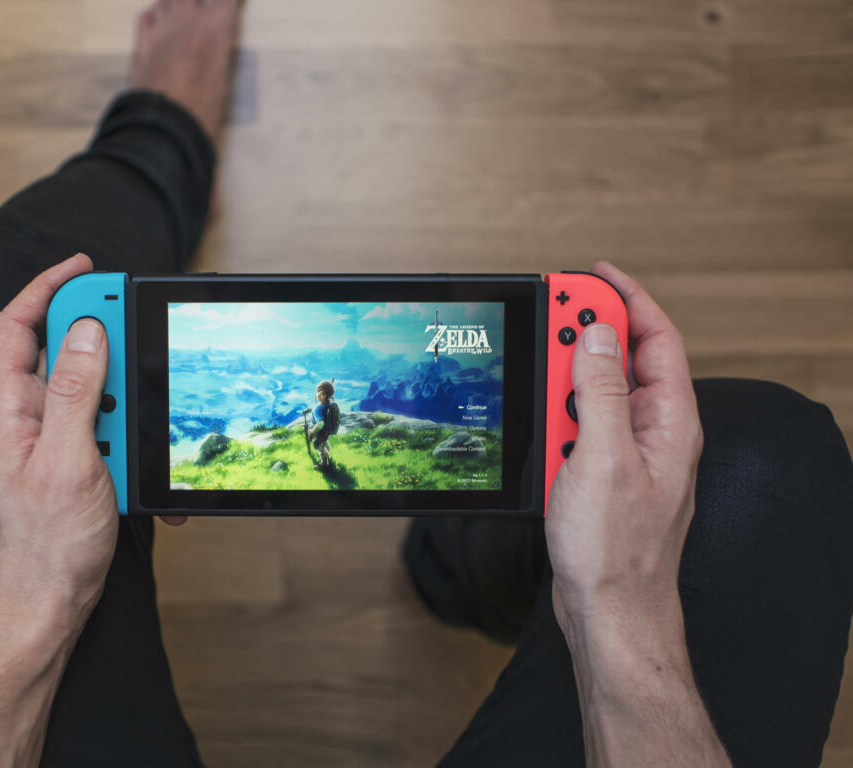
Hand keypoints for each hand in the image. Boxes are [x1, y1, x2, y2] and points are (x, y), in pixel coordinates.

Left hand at [0, 254, 118, 634]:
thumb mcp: (69, 460)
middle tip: (137, 346)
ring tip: (137, 433)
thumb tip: (88, 332)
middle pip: (61, 354)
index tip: (86, 267)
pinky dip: (130, 442)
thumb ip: (77, 392)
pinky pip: (106, 432)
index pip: (17, 327)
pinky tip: (142, 469)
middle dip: (103, 348)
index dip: (47, 289)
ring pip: (92, 393)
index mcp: (4, 410)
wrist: (48, 604)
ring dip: (124, 406)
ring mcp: (49, 440)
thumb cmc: (46, 544)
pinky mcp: (74, 461)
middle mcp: (23, 418)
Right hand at [545, 261, 703, 641]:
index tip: (588, 276)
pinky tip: (539, 428)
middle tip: (547, 314)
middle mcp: (652, 431)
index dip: (624, 299)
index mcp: (669, 420)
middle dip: (583, 334)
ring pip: (593, 393)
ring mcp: (626, 452)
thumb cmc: (616, 550)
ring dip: (564, 383)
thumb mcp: (604, 459)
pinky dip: (556, 418)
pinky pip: (579, 427)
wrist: (609, 612)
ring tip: (538, 381)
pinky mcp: (600, 472)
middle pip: (621, 360)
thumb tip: (591, 335)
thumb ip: (600, 392)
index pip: (655, 339)